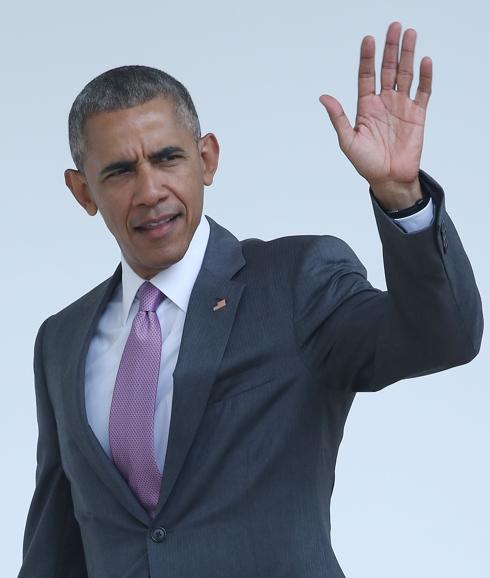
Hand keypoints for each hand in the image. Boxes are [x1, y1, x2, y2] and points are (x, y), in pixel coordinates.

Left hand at [320, 22, 431, 209]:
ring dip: (408, 55)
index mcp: (366, 107)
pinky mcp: (417, 115)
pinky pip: (423, 92)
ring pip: (405, 75)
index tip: (368, 39)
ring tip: (410, 34)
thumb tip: (323, 98)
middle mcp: (384, 102)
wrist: (389, 179)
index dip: (367, 58)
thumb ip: (338, 118)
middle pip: (387, 69)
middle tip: (394, 27)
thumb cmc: (366, 163)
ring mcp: (401, 107)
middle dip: (390, 48)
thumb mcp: (347, 141)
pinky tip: (424, 62)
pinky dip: (425, 77)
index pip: (366, 76)